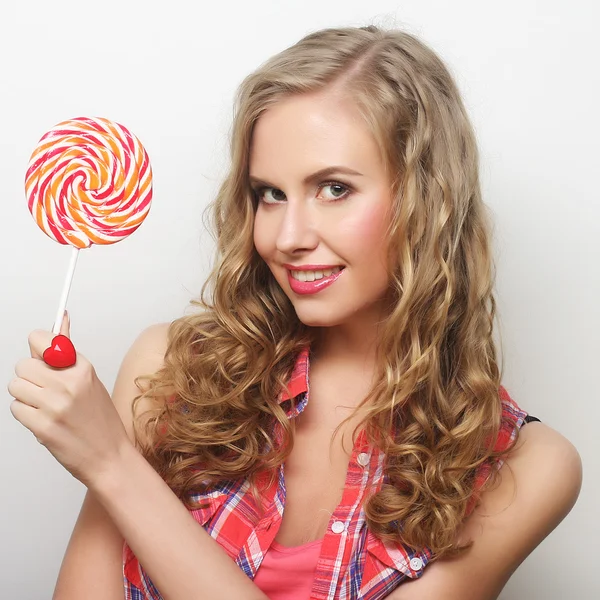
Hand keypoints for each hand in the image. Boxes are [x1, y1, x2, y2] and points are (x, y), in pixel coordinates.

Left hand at [7, 312, 132, 487]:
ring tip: (45, 405)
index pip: (41, 340)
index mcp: (82, 368)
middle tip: (46, 389)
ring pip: (16, 386)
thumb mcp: (91, 381)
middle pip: (23, 365)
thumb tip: (61, 321)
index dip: (38, 349)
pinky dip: (25, 414)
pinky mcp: (41, 426)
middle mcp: (67, 383)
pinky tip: (44, 419)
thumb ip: (68, 355)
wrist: (109, 456)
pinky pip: (16, 408)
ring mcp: (53, 405)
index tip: (43, 357)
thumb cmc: (101, 420)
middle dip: (30, 377)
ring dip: (26, 396)